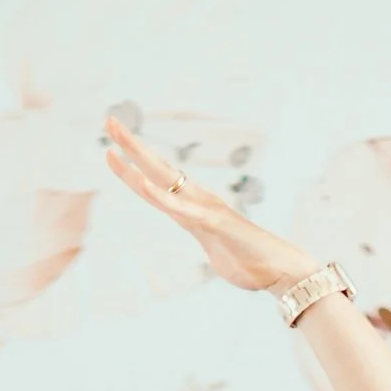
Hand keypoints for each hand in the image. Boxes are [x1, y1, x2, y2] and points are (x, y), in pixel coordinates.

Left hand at [103, 113, 315, 293]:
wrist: (280, 270)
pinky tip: (142, 181)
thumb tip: (211, 245)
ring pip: (163, 181)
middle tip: (109, 121)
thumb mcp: (217, 251)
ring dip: (138, 160)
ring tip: (115, 141)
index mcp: (194, 208)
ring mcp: (204, 209)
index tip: (111, 149)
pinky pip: (181, 209)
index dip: (133, 166)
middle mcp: (197, 201)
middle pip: (156, 169)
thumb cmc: (251, 262)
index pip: (157, 183)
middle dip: (131, 145)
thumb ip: (209, 242)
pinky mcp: (212, 223)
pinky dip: (160, 196)